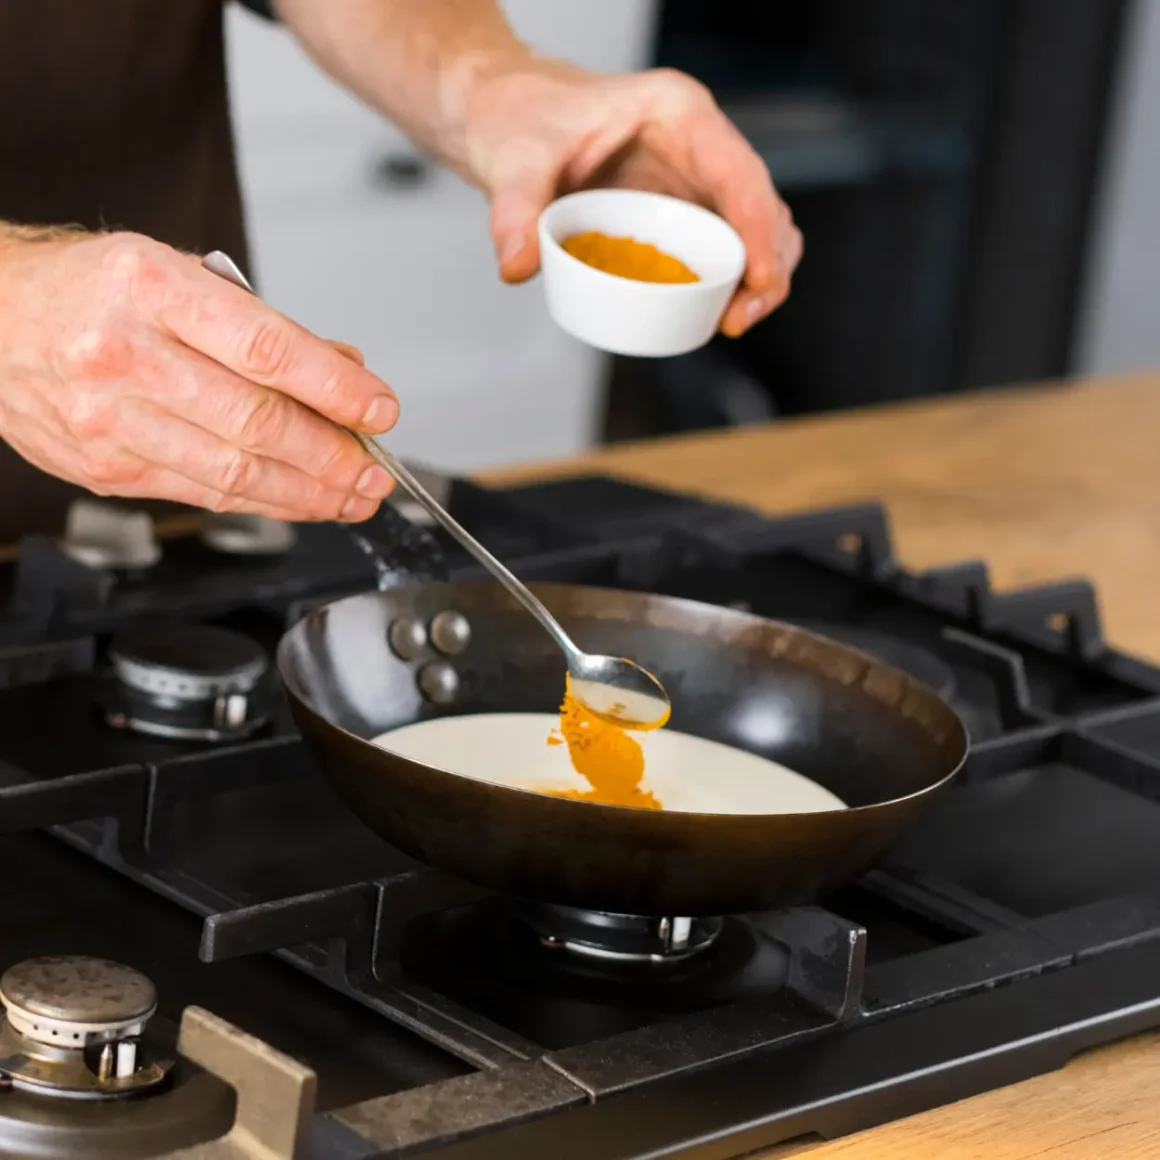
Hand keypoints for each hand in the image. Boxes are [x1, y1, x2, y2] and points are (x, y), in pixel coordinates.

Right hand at [0, 231, 398, 520]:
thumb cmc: (91, 292)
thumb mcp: (178, 275)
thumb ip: (263, 327)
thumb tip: (345, 374)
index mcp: (150, 287)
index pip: (264, 348)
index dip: (334, 389)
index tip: (379, 410)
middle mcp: (125, 354)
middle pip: (255, 423)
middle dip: (334, 457)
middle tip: (378, 472)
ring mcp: (109, 419)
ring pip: (234, 472)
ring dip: (310, 493)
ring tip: (355, 497)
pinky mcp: (106, 468)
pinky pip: (204, 494)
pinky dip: (263, 503)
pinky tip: (301, 500)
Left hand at [464, 62, 801, 336]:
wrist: (506, 118)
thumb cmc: (519, 120)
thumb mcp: (513, 161)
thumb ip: (515, 211)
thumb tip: (517, 267)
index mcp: (678, 114)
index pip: (739, 172)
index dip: (757, 228)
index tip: (759, 279)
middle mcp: (699, 145)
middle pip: (762, 206)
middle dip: (768, 265)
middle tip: (737, 319)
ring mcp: (694, 180)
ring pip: (753, 231)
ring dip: (757, 280)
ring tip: (730, 324)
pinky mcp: (680, 213)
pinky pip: (722, 249)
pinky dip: (729, 283)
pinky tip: (713, 317)